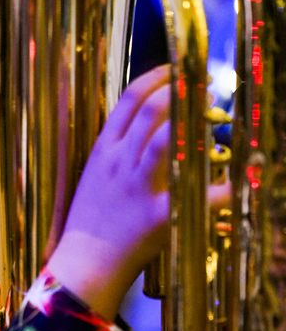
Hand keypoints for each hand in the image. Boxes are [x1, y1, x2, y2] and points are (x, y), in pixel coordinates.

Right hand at [47, 65, 227, 317]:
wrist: (83, 262)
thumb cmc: (90, 221)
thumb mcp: (95, 176)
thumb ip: (117, 151)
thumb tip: (146, 129)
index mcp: (104, 150)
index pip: (130, 99)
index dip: (157, 77)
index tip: (177, 68)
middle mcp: (121, 161)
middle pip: (154, 109)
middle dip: (184, 90)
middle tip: (207, 83)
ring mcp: (138, 186)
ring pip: (170, 138)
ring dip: (199, 120)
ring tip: (220, 113)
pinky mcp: (158, 214)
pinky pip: (200, 195)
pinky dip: (227, 185)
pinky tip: (246, 174)